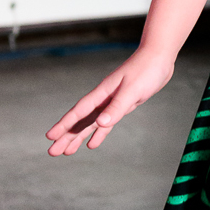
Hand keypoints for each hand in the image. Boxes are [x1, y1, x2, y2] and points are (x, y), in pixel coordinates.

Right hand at [45, 48, 174, 154]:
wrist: (159, 57)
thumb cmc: (146, 69)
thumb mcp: (133, 89)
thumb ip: (117, 107)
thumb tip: (100, 123)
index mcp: (102, 93)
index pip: (79, 112)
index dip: (64, 125)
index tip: (50, 136)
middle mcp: (103, 98)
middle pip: (80, 120)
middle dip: (66, 136)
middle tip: (52, 152)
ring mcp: (112, 102)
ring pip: (90, 123)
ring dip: (78, 137)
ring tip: (67, 151)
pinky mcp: (122, 105)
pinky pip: (106, 123)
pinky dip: (99, 133)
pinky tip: (92, 144)